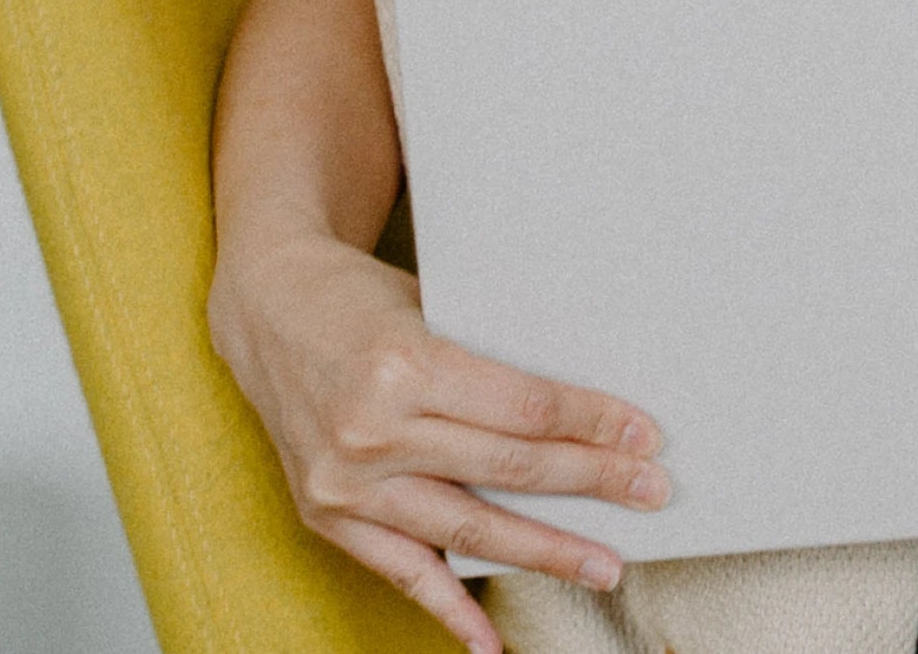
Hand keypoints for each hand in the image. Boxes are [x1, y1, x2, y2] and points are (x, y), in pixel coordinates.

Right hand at [206, 226, 668, 653]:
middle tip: (650, 494)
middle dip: (590, 483)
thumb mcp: (432, 307)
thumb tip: (585, 411)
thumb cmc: (361, 298)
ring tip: (604, 566)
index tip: (644, 435)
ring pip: (467, 528)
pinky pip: (401, 571)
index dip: (592, 424)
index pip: (523, 408)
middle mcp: (371, 431)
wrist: (267, 309)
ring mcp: (345, 482)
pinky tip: (490, 641)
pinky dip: (448, 609)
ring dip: (544, 551)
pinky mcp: (326, 514)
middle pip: (507, 469)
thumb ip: (491, 362)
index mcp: (404, 366)